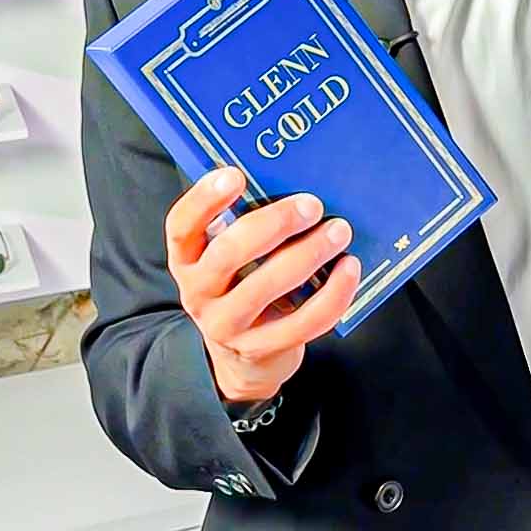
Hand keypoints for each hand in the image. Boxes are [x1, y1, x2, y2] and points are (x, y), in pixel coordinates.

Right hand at [164, 167, 361, 403]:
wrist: (243, 356)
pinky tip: (349, 268)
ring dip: (309, 253)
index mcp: (187, 260)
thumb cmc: (243, 285)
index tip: (235, 174)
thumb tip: (290, 179)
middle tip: (312, 204)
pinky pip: (303, 321)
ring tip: (339, 230)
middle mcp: (198, 292)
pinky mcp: (262, 348)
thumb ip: (243, 222)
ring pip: (267, 286)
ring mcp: (227, 325)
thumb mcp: (228, 256)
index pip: (181, 227)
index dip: (204, 199)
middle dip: (275, 223)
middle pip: (229, 252)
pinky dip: (332, 293)